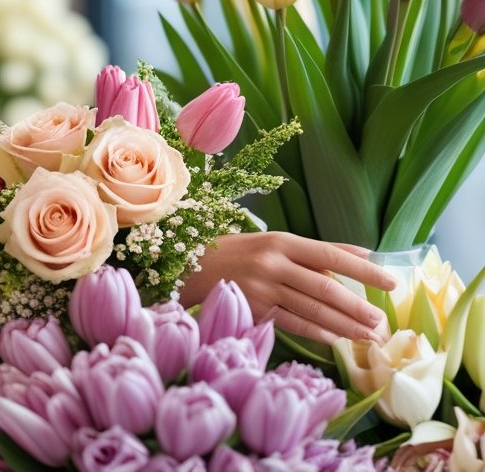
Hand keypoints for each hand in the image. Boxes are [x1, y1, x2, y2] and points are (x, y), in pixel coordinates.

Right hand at [178, 232, 397, 344]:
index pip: (331, 255)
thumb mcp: (274, 243)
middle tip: (381, 322)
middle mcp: (272, 263)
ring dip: (344, 326)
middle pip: (325, 288)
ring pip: (312, 310)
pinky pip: (292, 324)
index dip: (363, 269)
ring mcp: (261, 288)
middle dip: (357, 308)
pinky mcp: (253, 310)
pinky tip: (336, 340)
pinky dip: (317, 334)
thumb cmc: (239, 254)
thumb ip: (314, 252)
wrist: (191, 267)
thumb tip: (363, 255)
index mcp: (281, 241)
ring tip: (368, 336)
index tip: (391, 282)